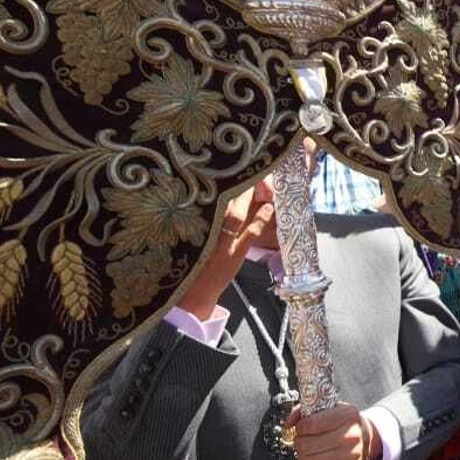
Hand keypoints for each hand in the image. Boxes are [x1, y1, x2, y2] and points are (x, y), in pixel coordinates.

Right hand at [174, 179, 277, 321]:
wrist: (191, 294)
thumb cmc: (191, 263)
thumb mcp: (192, 236)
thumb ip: (203, 216)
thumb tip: (221, 194)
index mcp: (192, 223)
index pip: (207, 196)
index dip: (220, 180)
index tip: (230, 165)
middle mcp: (204, 231)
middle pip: (222, 201)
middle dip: (237, 184)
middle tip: (249, 167)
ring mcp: (220, 243)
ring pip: (236, 214)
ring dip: (248, 198)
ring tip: (260, 183)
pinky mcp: (233, 255)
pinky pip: (250, 233)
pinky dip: (260, 219)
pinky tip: (268, 207)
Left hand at [292, 403, 375, 459]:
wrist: (367, 437)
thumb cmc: (343, 422)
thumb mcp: (329, 408)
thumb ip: (304, 411)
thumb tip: (288, 425)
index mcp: (347, 415)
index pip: (311, 424)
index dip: (300, 427)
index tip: (301, 427)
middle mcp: (351, 436)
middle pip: (307, 444)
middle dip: (298, 442)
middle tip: (301, 440)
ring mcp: (351, 455)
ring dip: (301, 455)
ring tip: (306, 450)